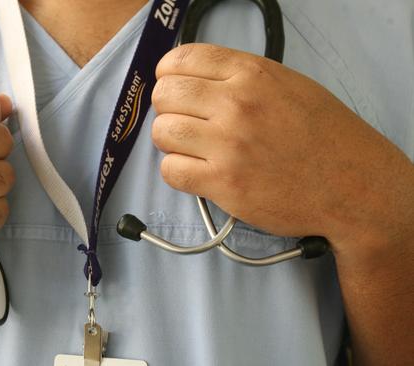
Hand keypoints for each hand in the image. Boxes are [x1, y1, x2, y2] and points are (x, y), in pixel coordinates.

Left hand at [151, 44, 413, 250]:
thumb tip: (192, 79)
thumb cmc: (322, 134)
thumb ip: (238, 77)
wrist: (352, 184)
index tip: (176, 88)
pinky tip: (198, 172)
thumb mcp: (287, 84)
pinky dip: (178, 172)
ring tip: (194, 149)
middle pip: (165, 95)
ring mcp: (229, 145)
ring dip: (171, 142)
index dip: (169, 75)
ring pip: (162, 132)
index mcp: (251, 74)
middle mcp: (236, 104)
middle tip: (187, 122)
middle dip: (168, 109)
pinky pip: (171, 170)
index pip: (180, 60)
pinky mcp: (224, 183)